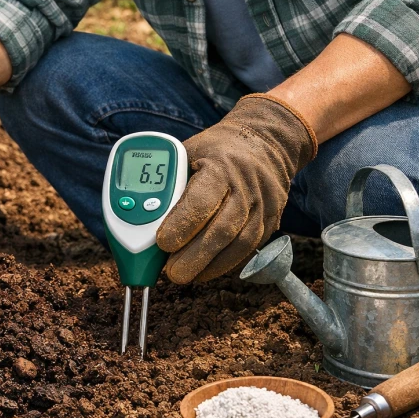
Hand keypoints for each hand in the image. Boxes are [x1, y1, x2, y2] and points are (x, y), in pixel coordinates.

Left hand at [157, 94, 317, 282]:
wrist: (264, 141)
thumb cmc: (216, 150)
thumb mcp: (189, 153)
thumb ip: (172, 184)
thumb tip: (147, 221)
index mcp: (221, 165)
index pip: (201, 200)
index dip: (181, 225)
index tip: (161, 243)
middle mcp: (246, 186)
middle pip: (222, 229)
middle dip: (194, 256)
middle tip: (172, 273)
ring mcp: (263, 205)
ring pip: (239, 244)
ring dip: (210, 265)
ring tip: (186, 276)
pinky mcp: (271, 220)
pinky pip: (249, 249)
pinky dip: (225, 264)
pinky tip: (206, 271)